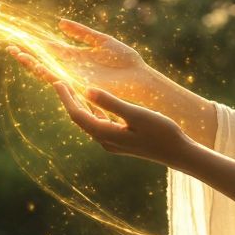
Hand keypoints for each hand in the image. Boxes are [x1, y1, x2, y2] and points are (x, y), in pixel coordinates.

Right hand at [7, 18, 157, 103]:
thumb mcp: (101, 40)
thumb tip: (59, 23)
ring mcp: (75, 77)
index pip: (50, 48)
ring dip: (32, 63)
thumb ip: (81, 32)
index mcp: (76, 56)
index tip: (18, 36)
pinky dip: (47, 73)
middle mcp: (72, 68)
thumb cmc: (125, 61)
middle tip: (9, 46)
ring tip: (16, 54)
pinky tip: (35, 65)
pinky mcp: (81, 85)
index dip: (34, 43)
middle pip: (44, 60)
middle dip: (27, 54)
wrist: (140, 78)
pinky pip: (61, 79)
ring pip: (47, 70)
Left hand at [53, 83, 195, 170]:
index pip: (78, 114)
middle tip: (59, 83)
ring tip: (73, 91)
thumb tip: (86, 90)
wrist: (178, 152)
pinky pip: (100, 125)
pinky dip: (94, 112)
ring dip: (81, 106)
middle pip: (80, 119)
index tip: (57, 81)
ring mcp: (112, 143)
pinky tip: (96, 105)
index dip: (66, 97)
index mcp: (106, 134)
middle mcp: (105, 141)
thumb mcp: (136, 114)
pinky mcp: (121, 142)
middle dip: (69, 101)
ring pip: (89, 122)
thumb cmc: (160, 132)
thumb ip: (111, 102)